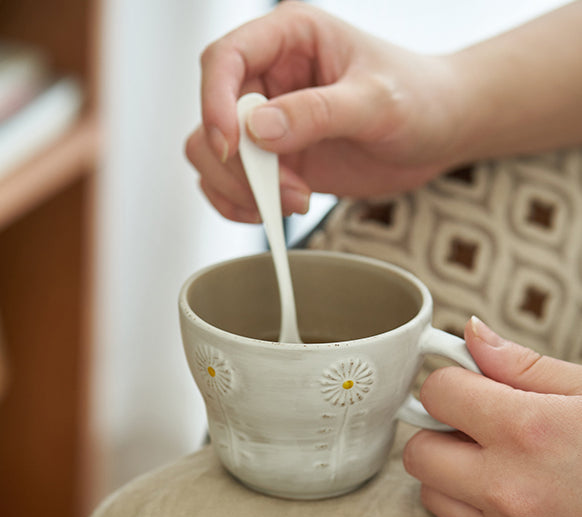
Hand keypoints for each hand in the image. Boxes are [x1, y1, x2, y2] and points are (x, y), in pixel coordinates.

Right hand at [185, 1, 459, 221]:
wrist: (439, 133)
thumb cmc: (420, 99)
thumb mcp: (378, 101)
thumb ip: (318, 112)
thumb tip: (257, 131)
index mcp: (290, 38)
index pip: (225, 59)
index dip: (215, 103)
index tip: (233, 147)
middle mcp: (271, 77)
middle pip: (213, 118)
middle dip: (241, 165)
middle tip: (287, 190)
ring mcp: (270, 122)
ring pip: (214, 156)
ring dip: (244, 189)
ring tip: (297, 201)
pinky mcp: (277, 160)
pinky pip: (233, 184)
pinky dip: (243, 204)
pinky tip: (280, 210)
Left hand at [403, 316, 581, 516]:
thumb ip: (525, 366)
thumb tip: (471, 336)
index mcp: (530, 430)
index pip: (438, 392)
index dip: (452, 382)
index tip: (469, 384)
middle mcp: (508, 486)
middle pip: (417, 448)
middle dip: (439, 429)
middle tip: (478, 423)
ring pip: (430, 492)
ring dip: (449, 471)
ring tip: (496, 459)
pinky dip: (473, 506)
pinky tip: (515, 492)